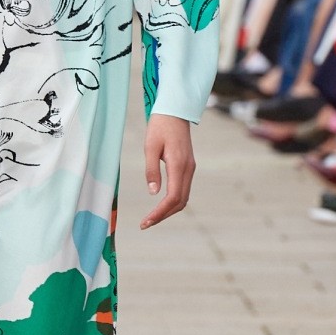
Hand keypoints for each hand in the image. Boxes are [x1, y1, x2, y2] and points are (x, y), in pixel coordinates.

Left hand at [141, 114, 195, 229]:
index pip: (172, 197)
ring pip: (183, 198)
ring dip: (169, 210)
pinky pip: (183, 189)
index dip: (160, 213)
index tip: (146, 222)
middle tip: (145, 224)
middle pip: (180, 202)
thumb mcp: (150, 146)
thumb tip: (153, 193)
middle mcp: (188, 169)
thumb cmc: (159, 126)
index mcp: (179, 165)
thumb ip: (151, 170)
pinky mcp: (188, 166)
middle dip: (163, 215)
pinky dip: (173, 201)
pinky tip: (161, 204)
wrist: (175, 111)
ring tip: (151, 217)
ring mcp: (190, 168)